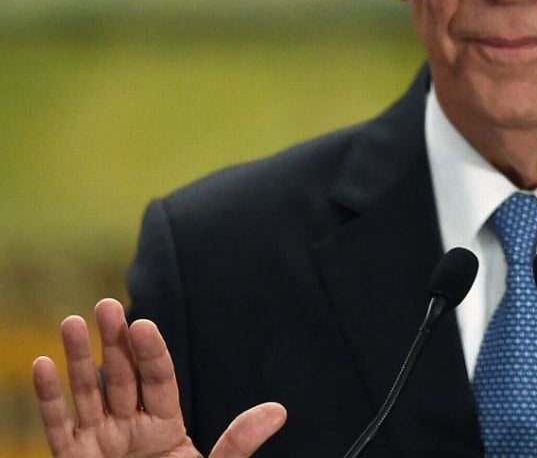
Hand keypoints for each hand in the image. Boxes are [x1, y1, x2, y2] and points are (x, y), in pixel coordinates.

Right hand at [33, 298, 286, 457]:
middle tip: (106, 306)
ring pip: (87, 394)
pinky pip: (58, 428)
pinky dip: (49, 399)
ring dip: (78, 360)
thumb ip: (238, 444)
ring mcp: (99, 444)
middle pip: (121, 378)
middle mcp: (129, 429)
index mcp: (165, 427)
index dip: (150, 353)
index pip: (158, 381)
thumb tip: (279, 410)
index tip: (144, 324)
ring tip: (72, 321)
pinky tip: (44, 364)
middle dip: (113, 343)